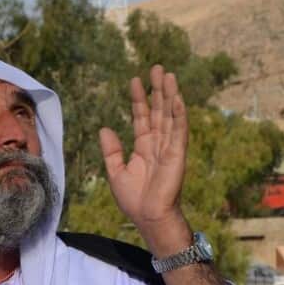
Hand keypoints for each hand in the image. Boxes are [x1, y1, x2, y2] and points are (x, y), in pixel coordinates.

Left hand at [99, 65, 191, 254]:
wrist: (148, 217)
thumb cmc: (134, 200)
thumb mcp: (116, 172)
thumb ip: (112, 150)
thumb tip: (104, 128)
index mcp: (144, 147)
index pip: (142, 117)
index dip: (139, 99)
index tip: (135, 80)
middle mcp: (158, 144)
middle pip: (159, 110)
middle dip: (158, 90)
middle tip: (157, 67)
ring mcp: (169, 147)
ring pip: (170, 116)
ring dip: (170, 95)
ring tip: (168, 75)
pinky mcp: (178, 154)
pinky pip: (179, 131)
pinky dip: (179, 115)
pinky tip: (178, 98)